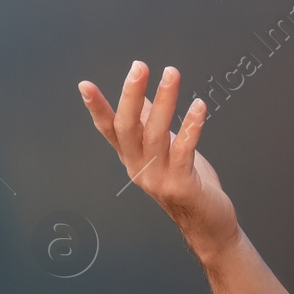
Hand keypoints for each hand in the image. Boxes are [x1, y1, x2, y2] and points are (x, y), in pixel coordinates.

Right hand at [78, 61, 238, 259]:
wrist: (208, 226)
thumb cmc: (189, 185)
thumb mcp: (166, 151)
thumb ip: (153, 125)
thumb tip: (145, 95)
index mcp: (132, 158)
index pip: (109, 130)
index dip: (97, 108)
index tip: (85, 85)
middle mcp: (139, 168)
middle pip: (127, 128)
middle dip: (131, 95)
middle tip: (139, 67)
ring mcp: (158, 178)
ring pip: (155, 135)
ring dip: (165, 101)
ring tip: (172, 73)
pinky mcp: (180, 185)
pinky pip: (183, 151)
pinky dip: (190, 127)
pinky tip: (199, 106)